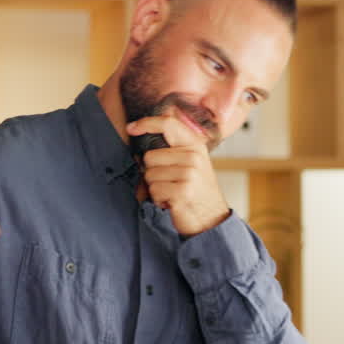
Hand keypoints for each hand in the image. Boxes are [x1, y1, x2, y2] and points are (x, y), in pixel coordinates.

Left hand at [126, 112, 230, 235]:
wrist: (212, 220)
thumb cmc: (196, 191)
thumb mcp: (190, 164)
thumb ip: (171, 151)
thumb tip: (139, 146)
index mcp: (195, 146)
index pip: (168, 124)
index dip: (146, 123)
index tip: (131, 128)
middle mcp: (193, 156)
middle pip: (149, 156)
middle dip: (151, 172)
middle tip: (169, 183)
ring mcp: (189, 173)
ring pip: (149, 175)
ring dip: (155, 188)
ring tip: (172, 193)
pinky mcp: (183, 191)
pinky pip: (153, 190)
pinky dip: (157, 199)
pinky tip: (171, 202)